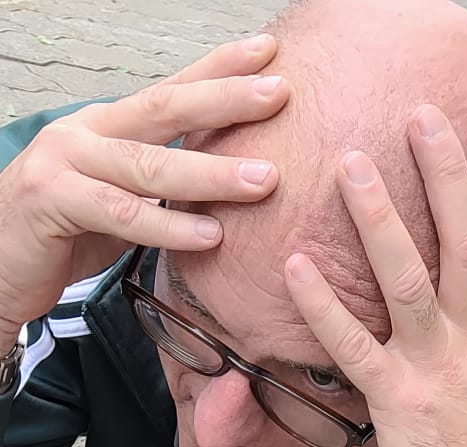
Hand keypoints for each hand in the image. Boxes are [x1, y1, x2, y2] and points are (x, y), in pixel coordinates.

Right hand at [0, 35, 288, 345]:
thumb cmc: (62, 236)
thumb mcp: (120, 203)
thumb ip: (161, 188)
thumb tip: (223, 183)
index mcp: (105, 126)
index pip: (169, 90)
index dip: (217, 69)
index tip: (267, 55)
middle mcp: (85, 132)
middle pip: (163, 108)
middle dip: (224, 99)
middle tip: (278, 94)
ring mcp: (65, 162)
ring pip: (149, 164)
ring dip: (211, 173)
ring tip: (264, 181)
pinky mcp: (52, 202)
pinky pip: (122, 214)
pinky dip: (168, 226)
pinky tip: (210, 235)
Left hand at [284, 105, 466, 446]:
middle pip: (465, 242)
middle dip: (446, 176)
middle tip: (420, 116)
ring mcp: (435, 368)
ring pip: (411, 282)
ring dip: (380, 220)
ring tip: (350, 164)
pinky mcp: (396, 401)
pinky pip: (355, 347)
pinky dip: (324, 306)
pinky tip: (293, 266)